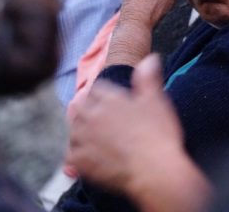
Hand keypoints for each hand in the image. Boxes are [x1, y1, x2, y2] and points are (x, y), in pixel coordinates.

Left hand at [66, 55, 186, 192]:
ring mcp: (84, 138)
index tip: (111, 104)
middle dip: (88, 111)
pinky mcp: (81, 161)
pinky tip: (87, 158)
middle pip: (80, 107)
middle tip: (100, 122)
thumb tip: (149, 58)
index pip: (97, 88)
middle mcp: (92, 115)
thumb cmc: (158, 133)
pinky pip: (70, 155)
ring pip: (73, 130)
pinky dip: (77, 156)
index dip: (104, 95)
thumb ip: (148, 77)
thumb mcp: (157, 100)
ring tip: (92, 140)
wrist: (154, 170)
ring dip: (80, 133)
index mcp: (109, 98)